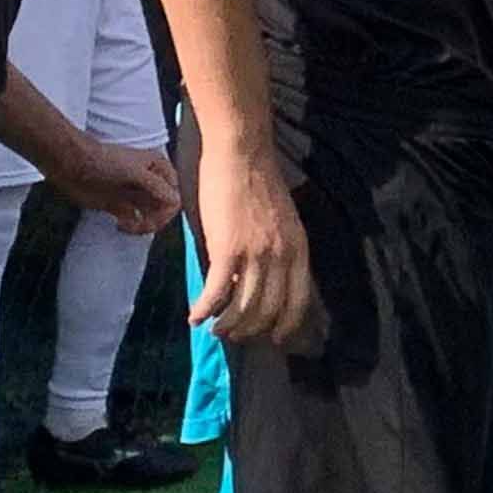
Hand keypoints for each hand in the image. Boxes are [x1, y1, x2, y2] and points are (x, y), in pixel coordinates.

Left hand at [60, 137, 180, 238]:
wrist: (73, 165)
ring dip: (144, 226)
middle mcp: (149, 182)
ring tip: (129, 226)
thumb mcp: (134, 171)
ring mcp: (135, 195)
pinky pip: (136, 222)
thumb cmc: (103, 160)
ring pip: (152, 217)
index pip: (174, 195)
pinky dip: (132, 228)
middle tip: (142, 225)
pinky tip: (120, 225)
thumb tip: (174, 201)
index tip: (154, 216)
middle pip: (165, 209)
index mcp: (158, 168)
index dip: (167, 209)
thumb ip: (156, 186)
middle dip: (155, 220)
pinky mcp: (121, 206)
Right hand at [187, 143, 314, 350]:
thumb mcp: (281, 221)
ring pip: (243, 307)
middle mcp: (281, 257)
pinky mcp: (228, 248)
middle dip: (251, 331)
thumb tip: (257, 281)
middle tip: (235, 336)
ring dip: (227, 326)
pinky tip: (194, 317)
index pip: (299, 302)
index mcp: (299, 250)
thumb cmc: (257, 182)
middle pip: (269, 311)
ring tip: (215, 331)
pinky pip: (217, 291)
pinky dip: (204, 309)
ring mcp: (256, 254)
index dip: (286, 326)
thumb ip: (276, 252)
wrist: (242, 153)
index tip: (274, 339)